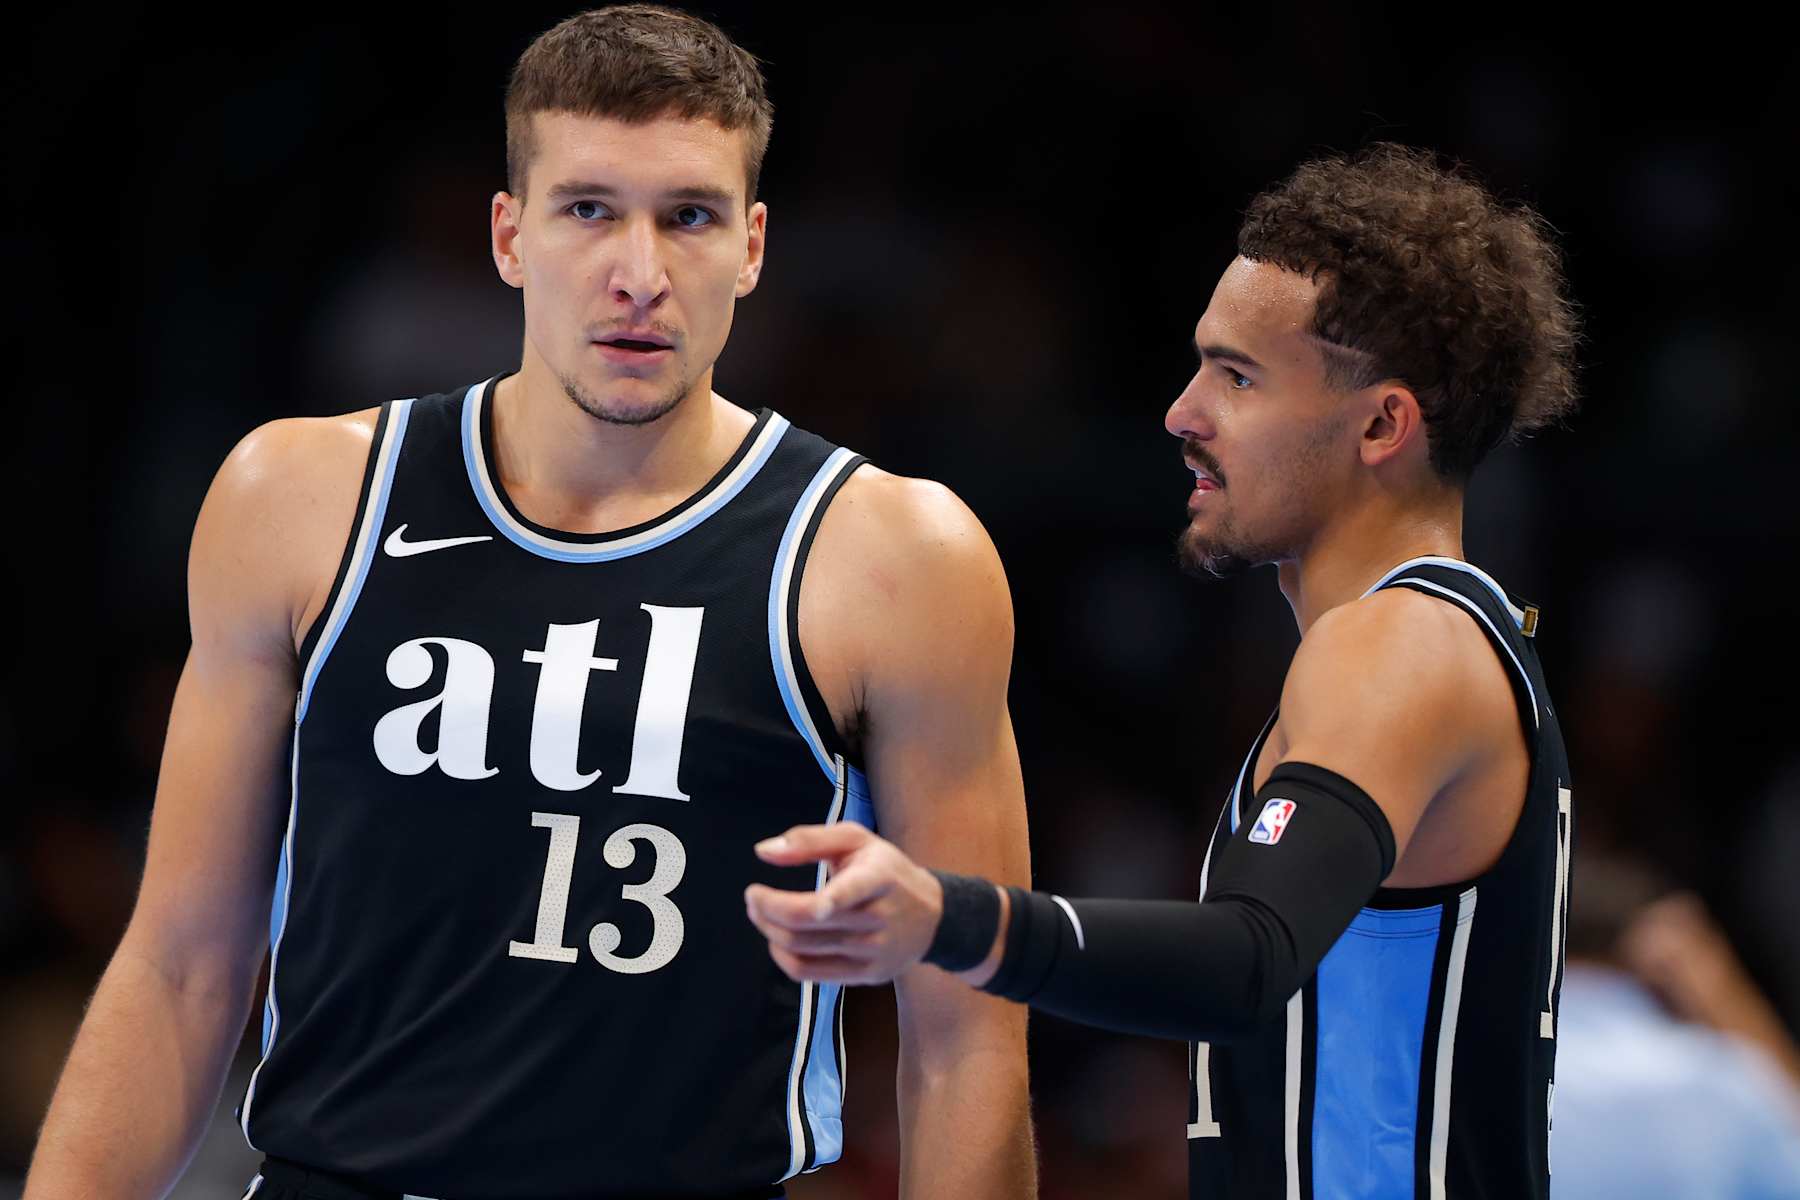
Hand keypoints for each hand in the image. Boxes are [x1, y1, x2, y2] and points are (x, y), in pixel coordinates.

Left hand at [744, 823, 943, 984]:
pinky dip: (783, 956)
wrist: (933, 915)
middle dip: (767, 909)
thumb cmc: (886, 870)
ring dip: (769, 930)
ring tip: (760, 912)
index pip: (850, 891)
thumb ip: (809, 840)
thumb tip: (763, 851)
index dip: (828, 900)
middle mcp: (877, 917)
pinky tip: (777, 940)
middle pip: (808, 922)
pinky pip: (810, 973)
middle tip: (753, 896)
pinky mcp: (866, 975)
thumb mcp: (857, 840)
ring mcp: (873, 951)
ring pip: (803, 948)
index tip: (798, 901)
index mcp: (877, 877)